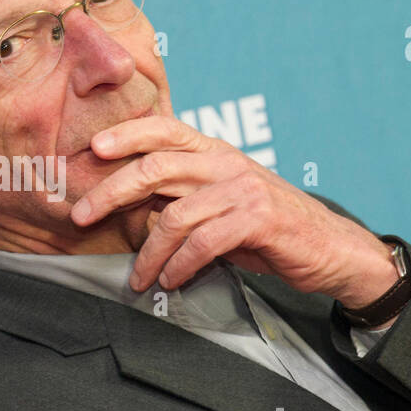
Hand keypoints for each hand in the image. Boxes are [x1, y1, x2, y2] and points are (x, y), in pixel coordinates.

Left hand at [69, 115, 400, 306]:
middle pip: (156, 168)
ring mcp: (244, 189)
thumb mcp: (221, 202)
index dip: (127, 133)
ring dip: (148, 253)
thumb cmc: (266, 229)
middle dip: (110, 192)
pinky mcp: (259, 220)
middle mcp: (228, 163)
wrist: (331, 249)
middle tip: (79, 217)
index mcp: (215, 152)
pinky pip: (204, 242)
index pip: (165, 129)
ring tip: (137, 279)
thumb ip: (182, 195)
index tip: (92, 148)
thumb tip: (125, 205)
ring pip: (175, 215)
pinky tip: (170, 280)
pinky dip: (180, 265)